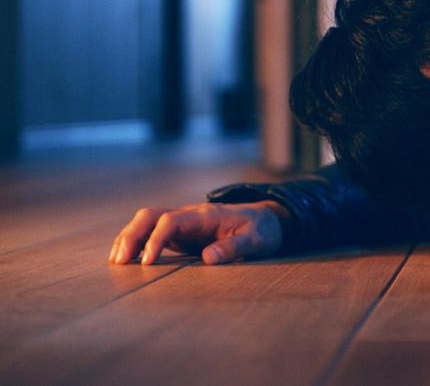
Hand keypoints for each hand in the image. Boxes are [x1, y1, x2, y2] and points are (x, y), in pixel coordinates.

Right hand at [109, 200, 286, 265]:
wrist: (266, 220)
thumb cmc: (261, 229)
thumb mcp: (256, 240)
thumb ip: (234, 247)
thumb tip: (209, 259)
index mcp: (205, 215)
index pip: (171, 221)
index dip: (156, 239)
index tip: (147, 261)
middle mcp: (189, 215)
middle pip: (150, 215)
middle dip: (131, 235)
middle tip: (120, 261)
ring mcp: (182, 223)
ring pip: (146, 222)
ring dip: (129, 238)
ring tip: (116, 261)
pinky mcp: (180, 233)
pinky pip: (151, 233)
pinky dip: (136, 242)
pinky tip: (125, 257)